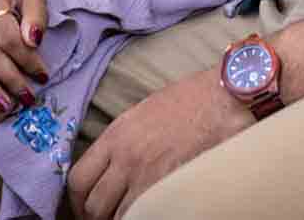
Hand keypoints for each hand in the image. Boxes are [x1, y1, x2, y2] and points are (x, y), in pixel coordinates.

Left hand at [66, 70, 250, 219]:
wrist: (225, 95)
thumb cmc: (192, 98)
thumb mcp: (145, 111)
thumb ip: (124, 138)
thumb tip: (114, 164)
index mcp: (116, 134)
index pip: (78, 178)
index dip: (78, 200)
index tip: (85, 207)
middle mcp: (125, 156)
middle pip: (93, 204)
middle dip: (97, 216)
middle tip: (108, 217)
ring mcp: (147, 173)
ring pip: (116, 215)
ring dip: (121, 218)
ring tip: (131, 214)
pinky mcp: (169, 184)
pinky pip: (144, 214)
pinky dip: (143, 217)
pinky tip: (151, 212)